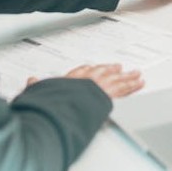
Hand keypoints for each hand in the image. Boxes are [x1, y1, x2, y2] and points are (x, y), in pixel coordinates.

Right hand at [28, 63, 143, 98]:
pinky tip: (140, 83)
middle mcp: (87, 78)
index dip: (89, 69)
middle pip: (102, 72)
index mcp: (72, 78)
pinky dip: (133, 85)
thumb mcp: (42, 92)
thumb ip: (37, 86)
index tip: (93, 67)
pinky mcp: (109, 93)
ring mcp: (99, 85)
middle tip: (120, 67)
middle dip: (111, 70)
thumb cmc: (55, 100)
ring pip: (116, 78)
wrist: (65, 104)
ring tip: (137, 74)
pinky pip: (124, 88)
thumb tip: (31, 80)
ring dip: (127, 76)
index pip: (82, 70)